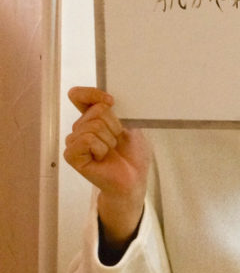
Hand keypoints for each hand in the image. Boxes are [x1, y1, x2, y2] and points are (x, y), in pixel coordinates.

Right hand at [63, 87, 148, 247]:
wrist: (133, 178)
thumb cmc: (133, 154)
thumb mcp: (131, 126)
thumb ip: (119, 110)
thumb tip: (109, 98)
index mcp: (93, 117)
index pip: (79, 96)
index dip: (92, 94)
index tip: (111, 102)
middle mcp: (81, 128)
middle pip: (96, 111)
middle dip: (115, 126)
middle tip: (118, 141)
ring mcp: (75, 142)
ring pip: (94, 126)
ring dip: (110, 139)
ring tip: (110, 151)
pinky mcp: (72, 155)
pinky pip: (87, 140)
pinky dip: (101, 148)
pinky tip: (102, 158)